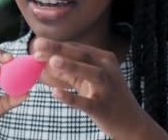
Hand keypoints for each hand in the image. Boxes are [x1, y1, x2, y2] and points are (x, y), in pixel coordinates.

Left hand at [32, 37, 167, 139]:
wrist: (130, 122)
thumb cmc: (104, 96)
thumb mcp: (86, 81)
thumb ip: (66, 72)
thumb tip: (42, 64)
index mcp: (104, 59)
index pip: (78, 48)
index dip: (57, 45)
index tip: (37, 44)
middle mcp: (108, 70)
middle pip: (82, 55)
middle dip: (59, 49)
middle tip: (38, 45)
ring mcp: (107, 88)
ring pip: (91, 73)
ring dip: (71, 66)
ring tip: (53, 61)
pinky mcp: (103, 108)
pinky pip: (86, 102)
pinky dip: (70, 98)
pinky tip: (56, 93)